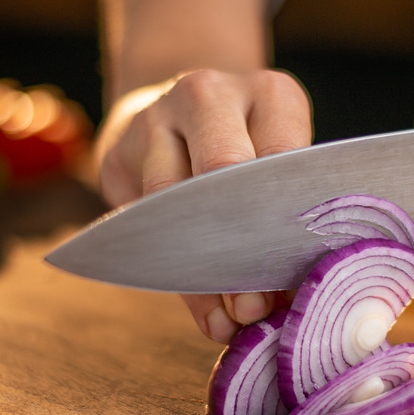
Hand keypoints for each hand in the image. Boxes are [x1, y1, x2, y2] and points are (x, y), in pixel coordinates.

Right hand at [94, 68, 312, 341]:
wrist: (177, 111)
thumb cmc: (251, 150)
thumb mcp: (283, 163)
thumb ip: (289, 218)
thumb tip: (295, 301)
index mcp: (269, 93)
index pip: (283, 156)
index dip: (289, 221)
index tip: (296, 278)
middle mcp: (209, 95)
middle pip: (223, 169)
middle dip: (241, 246)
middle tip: (256, 307)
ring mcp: (155, 119)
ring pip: (173, 201)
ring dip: (204, 273)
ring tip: (230, 321)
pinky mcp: (116, 155)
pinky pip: (143, 224)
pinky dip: (175, 277)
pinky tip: (204, 313)